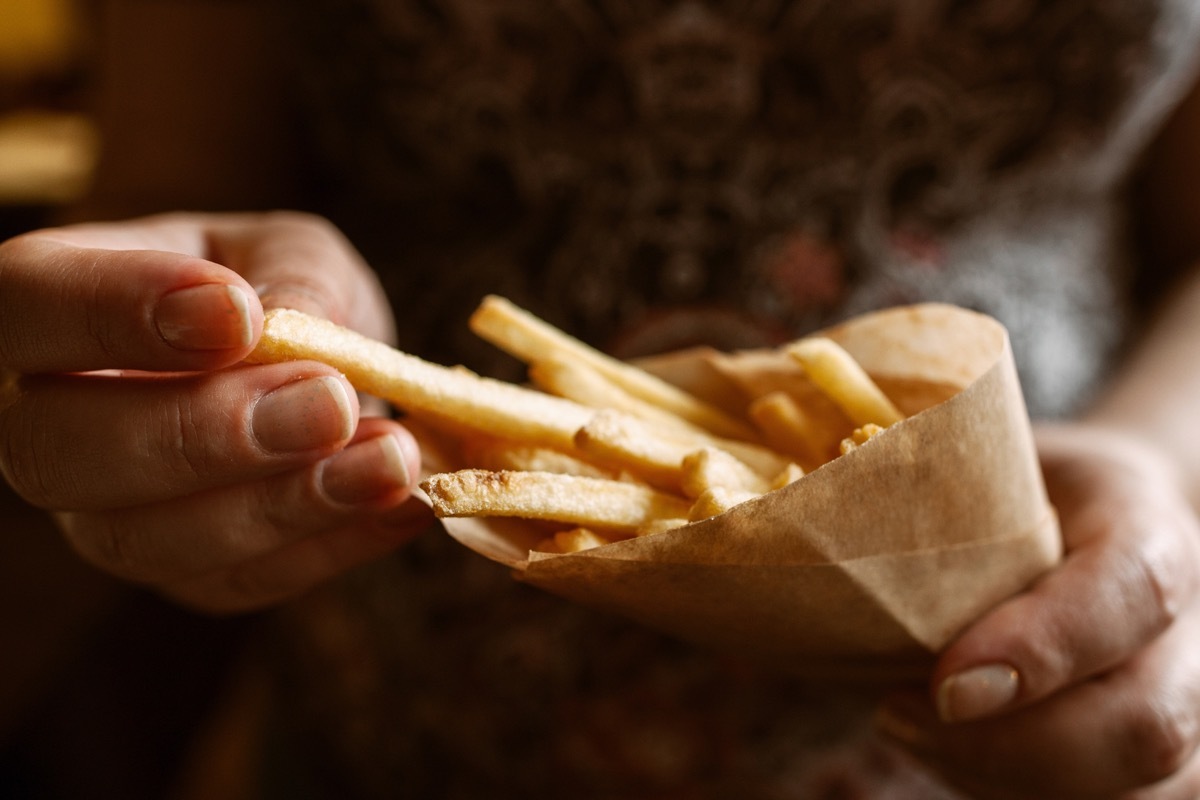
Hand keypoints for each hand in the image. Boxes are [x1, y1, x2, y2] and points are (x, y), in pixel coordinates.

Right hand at [0, 212, 428, 612]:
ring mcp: (103, 513)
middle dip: (206, 434)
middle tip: (330, 402)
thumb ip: (292, 278)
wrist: (307, 367)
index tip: (236, 314)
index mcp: (49, 305)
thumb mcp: (293, 251)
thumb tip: (291, 330)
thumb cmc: (275, 289)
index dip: (115, 312)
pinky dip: (329, 546)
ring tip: (390, 460)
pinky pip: (236, 581)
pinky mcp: (183, 573)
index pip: (28, 304)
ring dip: (280, 506)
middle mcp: (47, 422)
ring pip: (145, 540)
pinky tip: (404, 503)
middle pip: (60, 452)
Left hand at [878, 423, 1199, 798]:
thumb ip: (937, 490)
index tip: (945, 684)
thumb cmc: (1015, 485)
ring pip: (1133, 786)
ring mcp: (1187, 696)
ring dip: (1001, 777)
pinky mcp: (1159, 758)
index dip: (1044, 648)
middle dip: (1013, 746)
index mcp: (1149, 525)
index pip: (1131, 593)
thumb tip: (828, 539)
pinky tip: (944, 752)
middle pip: (1147, 722)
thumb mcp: (983, 456)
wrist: (1089, 516)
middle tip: (896, 713)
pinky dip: (1008, 789)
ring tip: (904, 726)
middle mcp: (1195, 622)